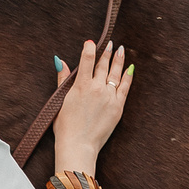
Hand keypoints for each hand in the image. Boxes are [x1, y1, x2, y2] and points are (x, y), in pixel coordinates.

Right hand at [51, 40, 131, 171]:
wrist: (79, 145)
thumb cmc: (65, 127)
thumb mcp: (59, 100)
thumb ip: (63, 79)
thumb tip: (60, 61)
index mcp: (81, 86)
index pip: (87, 60)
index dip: (89, 48)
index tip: (91, 42)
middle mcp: (97, 88)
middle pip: (103, 65)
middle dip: (106, 52)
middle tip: (109, 43)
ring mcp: (109, 97)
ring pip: (115, 74)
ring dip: (118, 60)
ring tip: (120, 50)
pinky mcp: (118, 107)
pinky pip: (125, 87)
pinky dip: (128, 76)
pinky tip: (130, 69)